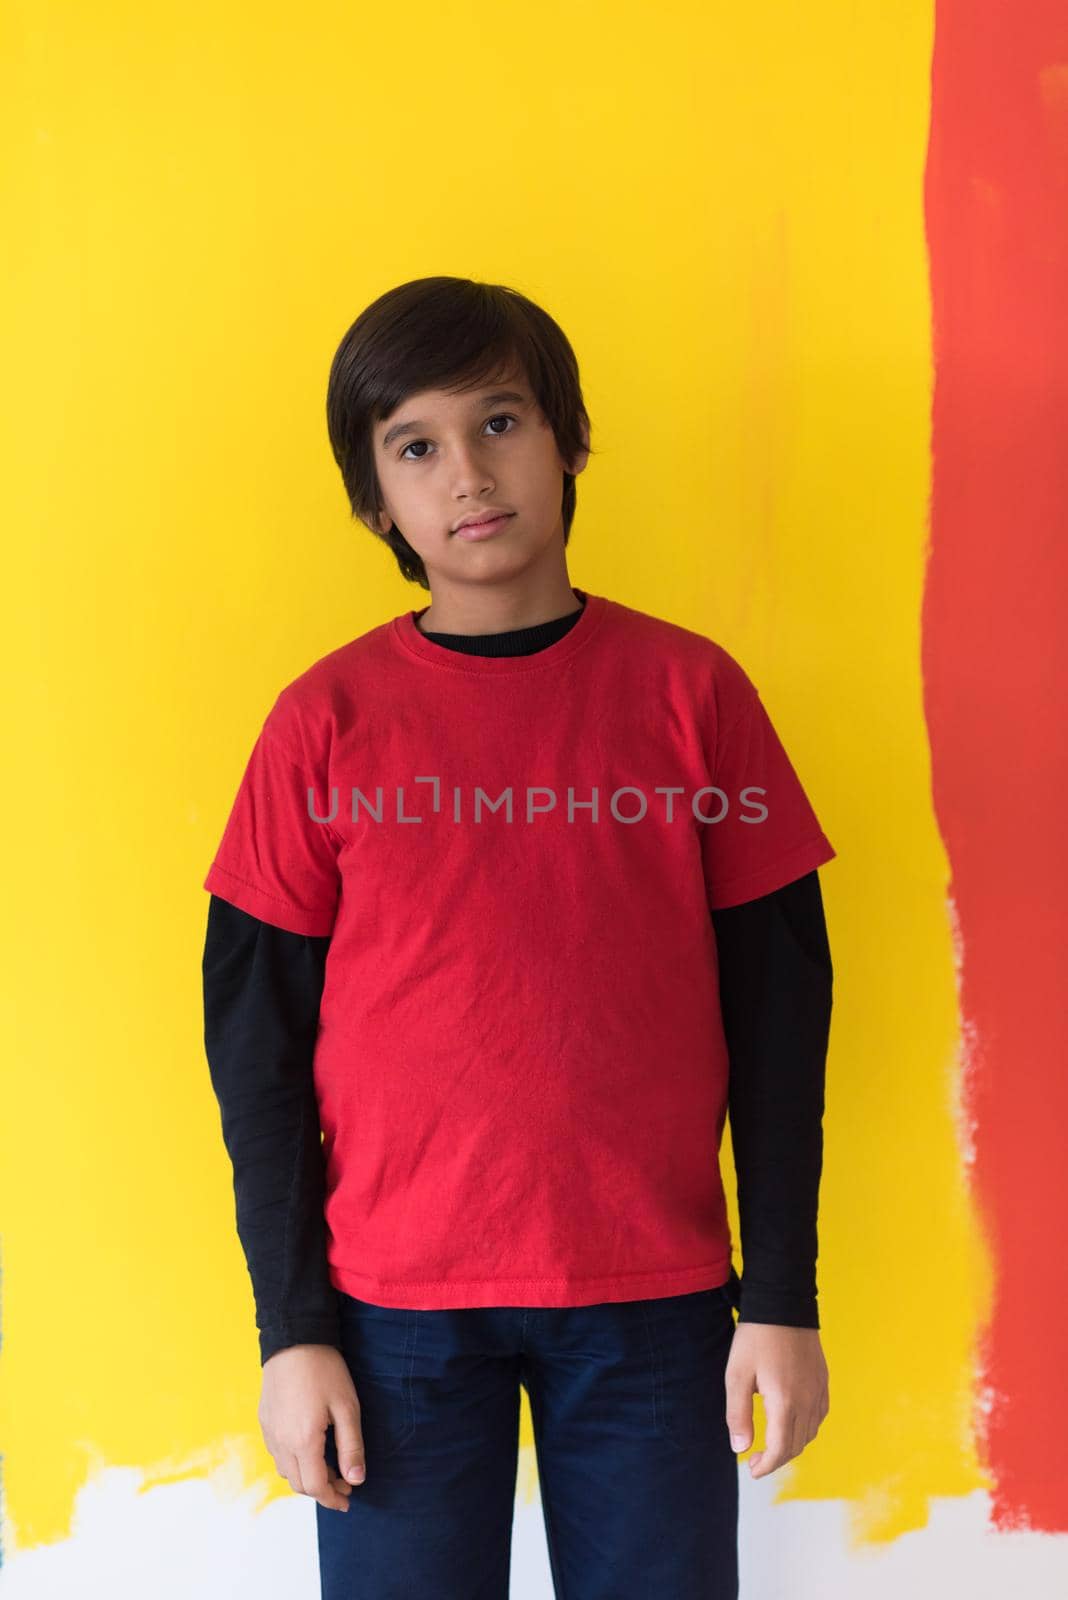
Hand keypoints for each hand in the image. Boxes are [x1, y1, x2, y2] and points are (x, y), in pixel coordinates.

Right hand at [258, 1344, 365, 1511]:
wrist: (294, 1338)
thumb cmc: (324, 1370)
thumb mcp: (346, 1407)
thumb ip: (351, 1447)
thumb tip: (356, 1480)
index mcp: (302, 1442)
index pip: (315, 1486)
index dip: (333, 1499)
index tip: (349, 1500)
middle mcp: (280, 1442)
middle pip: (299, 1483)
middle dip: (322, 1490)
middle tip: (345, 1482)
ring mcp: (269, 1432)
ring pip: (286, 1471)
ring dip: (307, 1477)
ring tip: (330, 1466)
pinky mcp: (264, 1420)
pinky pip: (277, 1454)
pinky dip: (294, 1462)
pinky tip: (310, 1449)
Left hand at [724, 1322, 828, 1478]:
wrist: (783, 1304)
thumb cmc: (756, 1338)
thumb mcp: (737, 1374)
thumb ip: (738, 1414)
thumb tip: (740, 1448)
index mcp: (785, 1402)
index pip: (780, 1449)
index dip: (767, 1466)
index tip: (752, 1470)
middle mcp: (807, 1401)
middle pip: (797, 1445)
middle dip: (777, 1459)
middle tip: (756, 1461)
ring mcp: (819, 1390)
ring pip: (810, 1433)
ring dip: (792, 1445)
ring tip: (771, 1445)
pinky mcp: (823, 1380)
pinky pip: (819, 1416)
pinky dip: (806, 1429)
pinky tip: (791, 1423)